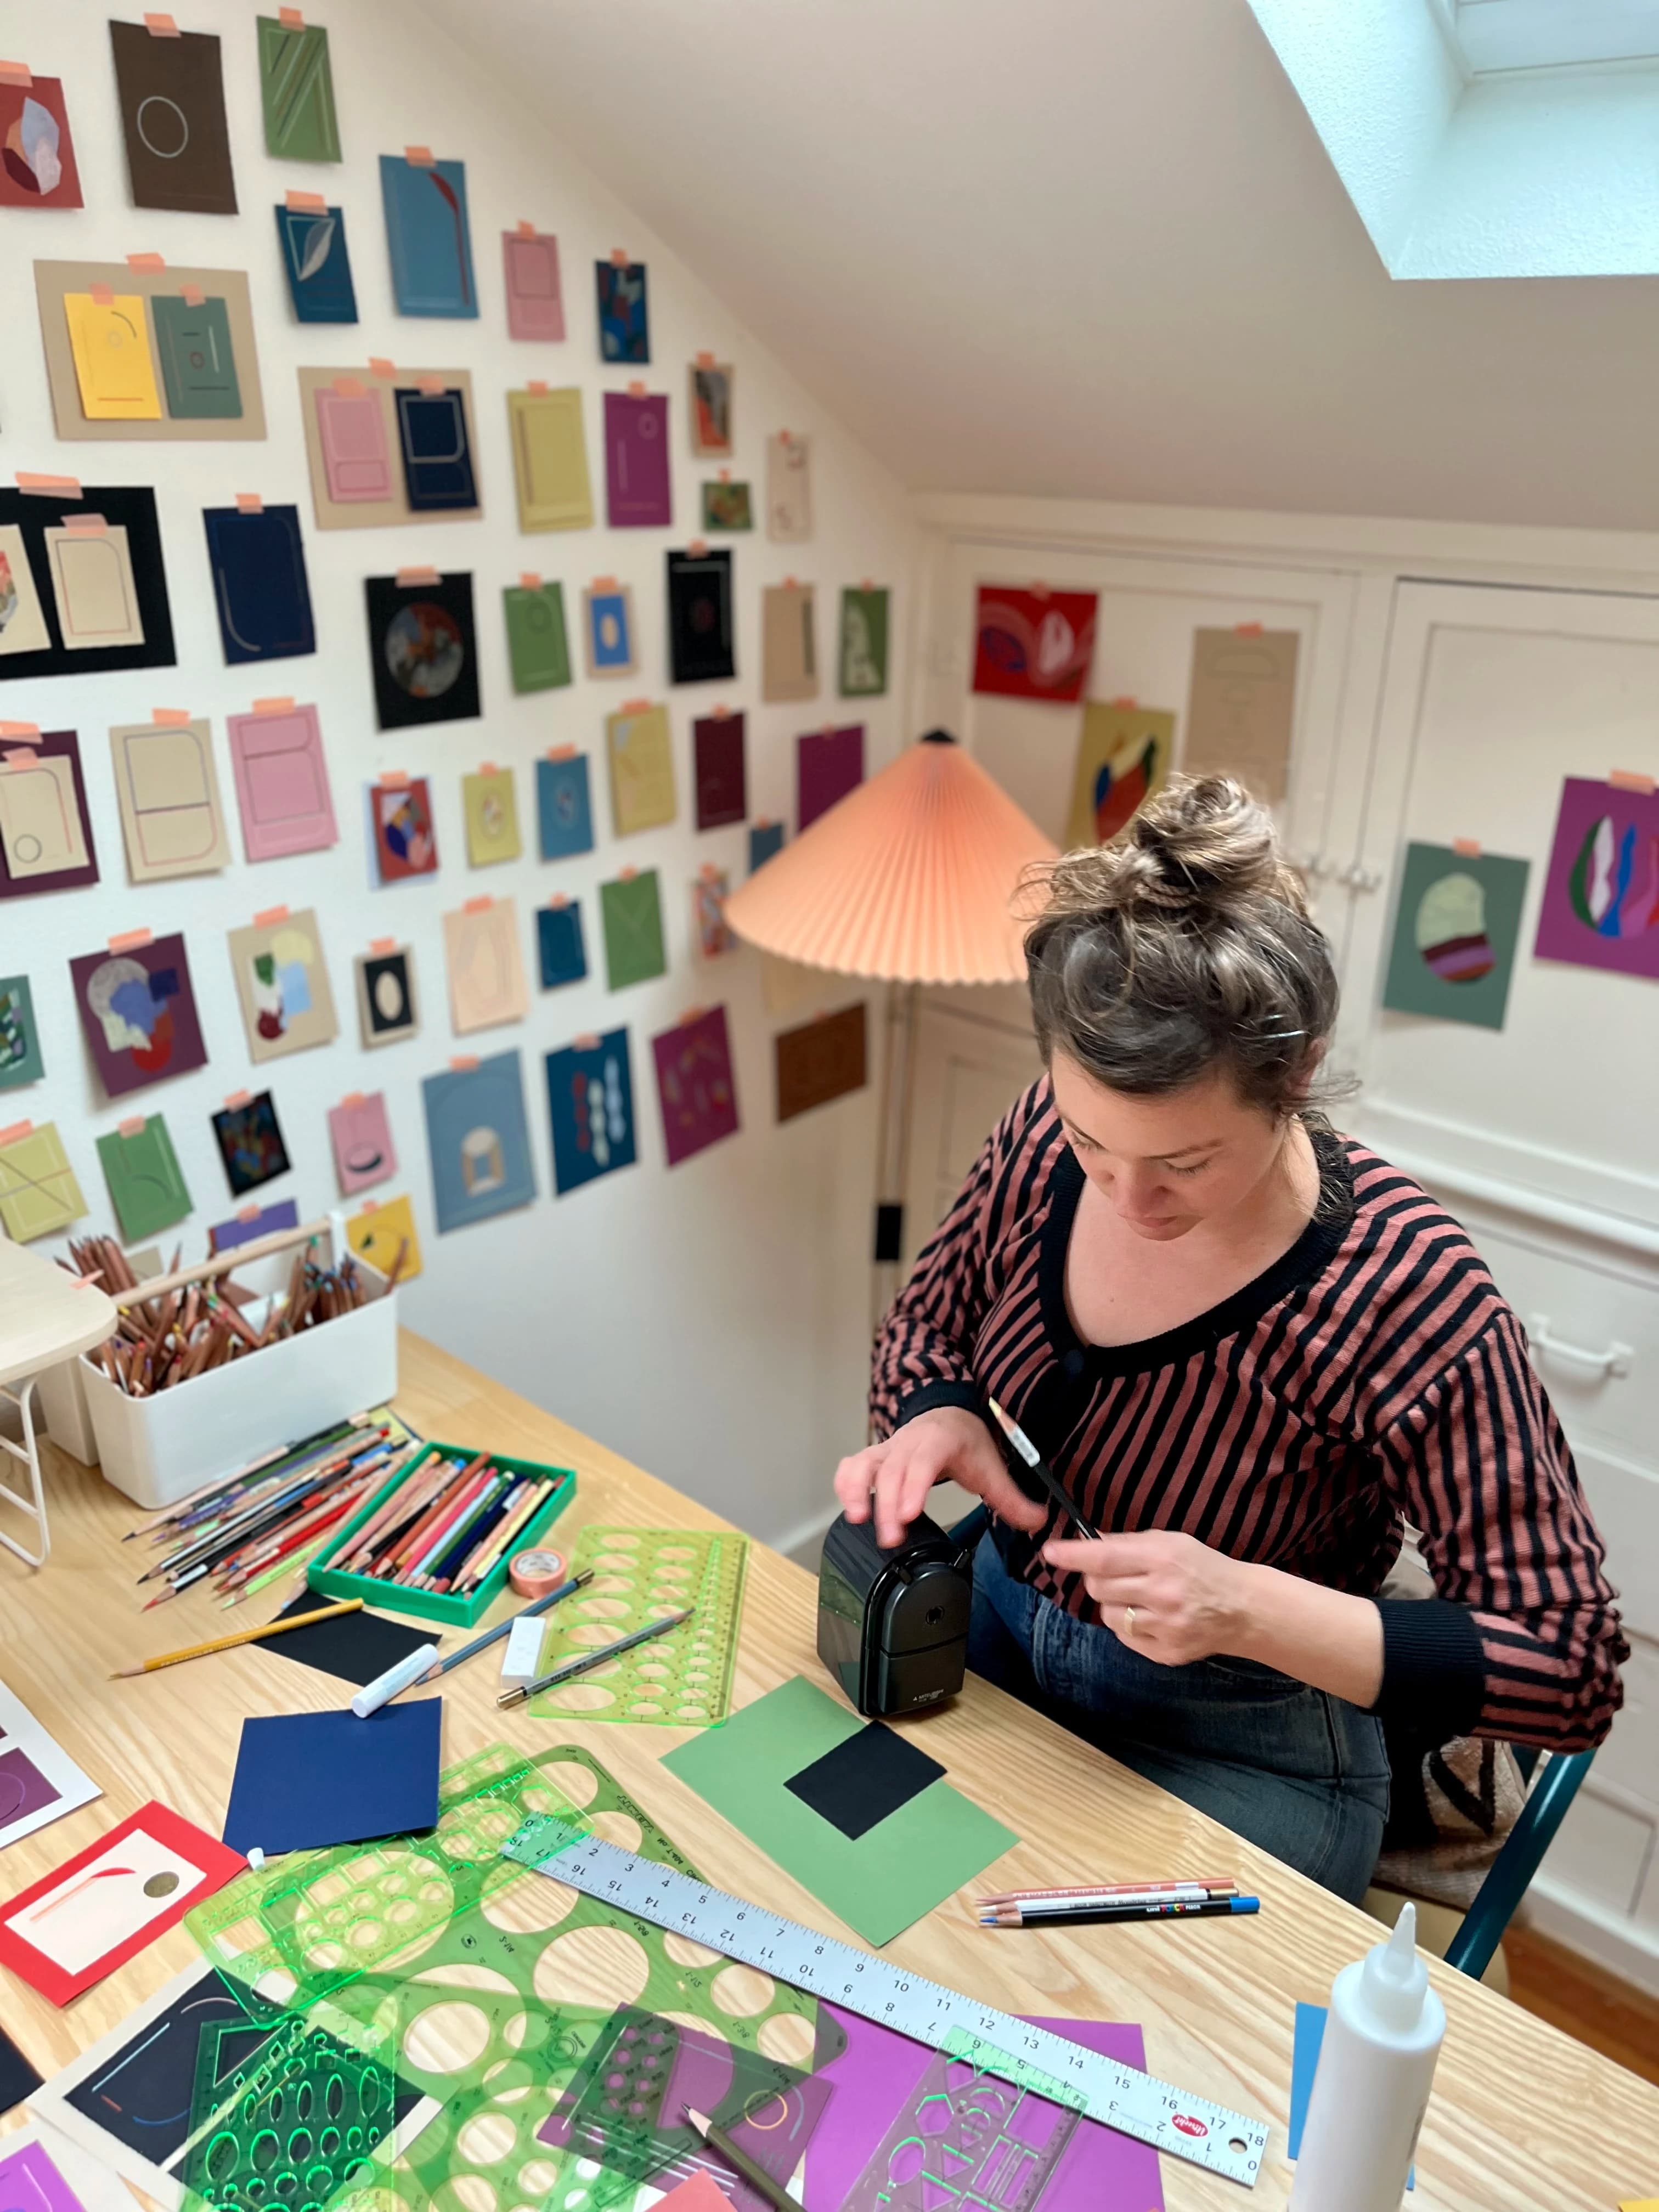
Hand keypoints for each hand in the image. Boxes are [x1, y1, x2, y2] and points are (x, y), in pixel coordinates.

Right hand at [834, 1407, 1049, 1549]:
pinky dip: (846, 1485)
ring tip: (858, 1520)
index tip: (910, 1513)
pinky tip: (850, 1508)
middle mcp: (908, 1443)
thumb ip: (1012, 1498)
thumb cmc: (965, 1441)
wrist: (948, 1414)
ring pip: (864, 1464)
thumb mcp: (991, 1467)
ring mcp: (887, 1449)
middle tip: (891, 1538)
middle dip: (887, 1505)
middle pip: (891, 1470)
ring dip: (858, 1491)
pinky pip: (852, 1467)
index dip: (914, 1486)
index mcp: (939, 1441)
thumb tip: (1038, 1522)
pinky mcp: (873, 1458)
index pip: (923, 1461)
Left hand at [1041, 1530, 1255, 1666]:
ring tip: (1138, 1597)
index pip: (1105, 1558)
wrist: (1242, 1609)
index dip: (1073, 1555)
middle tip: (1115, 1574)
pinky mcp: (1166, 1653)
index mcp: (1163, 1559)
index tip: (1050, 1552)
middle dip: (1096, 1578)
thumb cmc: (1202, 1567)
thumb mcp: (1169, 1542)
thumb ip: (1125, 1542)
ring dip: (1113, 1604)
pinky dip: (1129, 1626)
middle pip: (1099, 1588)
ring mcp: (1165, 1628)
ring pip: (1108, 1615)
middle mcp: (1163, 1594)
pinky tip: (1151, 1616)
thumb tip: (1085, 1539)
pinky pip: (1125, 1638)